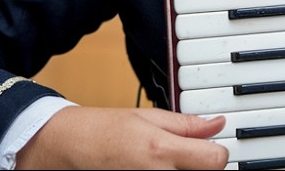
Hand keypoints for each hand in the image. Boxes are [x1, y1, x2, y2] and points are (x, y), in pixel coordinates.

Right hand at [15, 106, 228, 168]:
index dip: (217, 150)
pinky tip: (158, 170)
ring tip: (166, 162)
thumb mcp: (146, 117)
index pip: (216, 160)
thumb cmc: (101, 131)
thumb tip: (217, 124)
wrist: (67, 151)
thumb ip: (186, 125)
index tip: (210, 146)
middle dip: (200, 165)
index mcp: (162, 151)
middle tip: (187, 154)